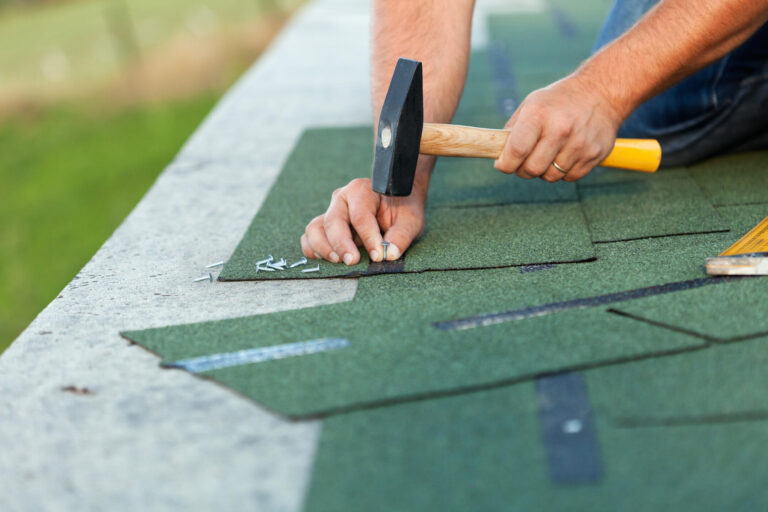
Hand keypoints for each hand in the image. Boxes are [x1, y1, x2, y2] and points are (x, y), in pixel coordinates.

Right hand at [301, 178, 425, 264]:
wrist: (396, 202)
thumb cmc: (402, 209)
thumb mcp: (410, 220)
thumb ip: (402, 236)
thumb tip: (389, 255)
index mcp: (362, 191)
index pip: (361, 215)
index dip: (368, 237)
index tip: (378, 255)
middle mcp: (341, 199)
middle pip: (333, 221)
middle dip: (341, 244)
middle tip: (352, 261)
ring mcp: (330, 212)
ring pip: (315, 229)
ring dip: (323, 248)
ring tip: (338, 262)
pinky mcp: (324, 227)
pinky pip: (309, 238)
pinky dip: (313, 251)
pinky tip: (329, 261)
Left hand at [494, 74, 623, 181]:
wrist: (602, 92)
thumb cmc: (559, 101)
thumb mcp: (531, 104)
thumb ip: (512, 130)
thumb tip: (498, 155)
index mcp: (538, 115)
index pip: (516, 151)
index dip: (505, 165)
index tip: (503, 165)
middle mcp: (560, 129)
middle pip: (532, 170)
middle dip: (523, 170)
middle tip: (524, 161)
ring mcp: (579, 143)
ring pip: (550, 176)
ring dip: (544, 170)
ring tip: (548, 153)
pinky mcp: (594, 154)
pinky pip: (570, 177)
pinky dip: (564, 171)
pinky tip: (566, 153)